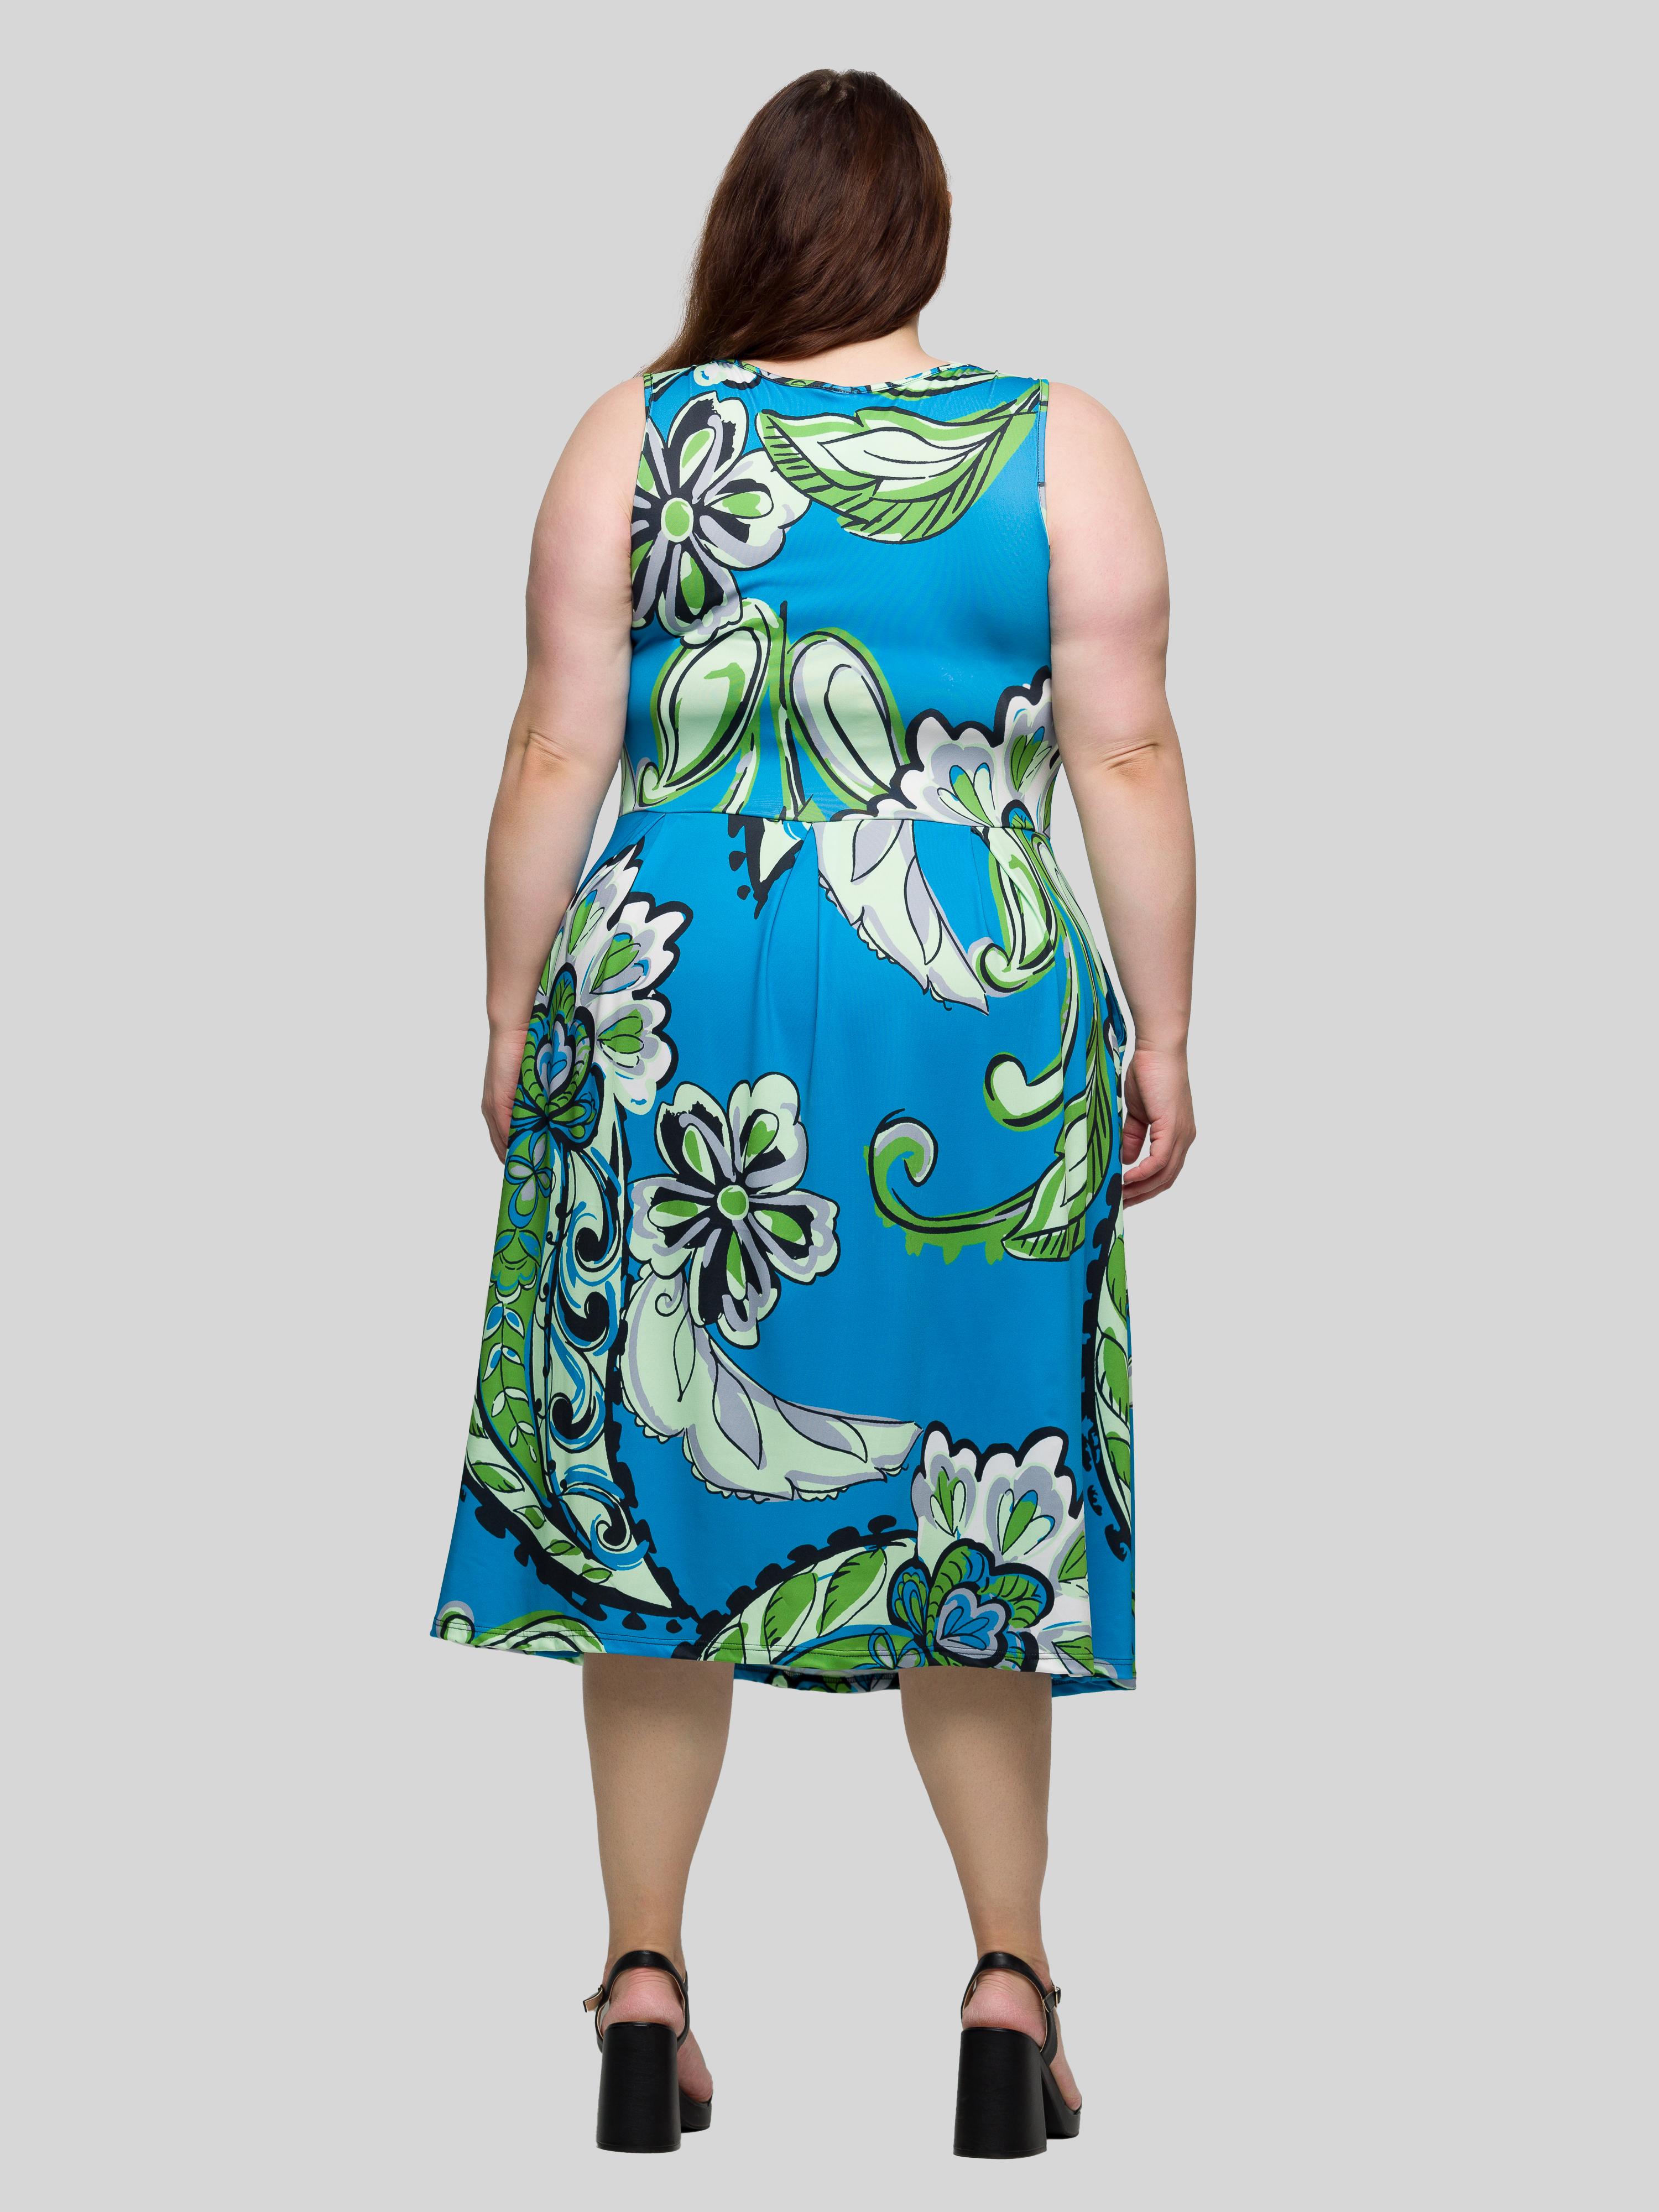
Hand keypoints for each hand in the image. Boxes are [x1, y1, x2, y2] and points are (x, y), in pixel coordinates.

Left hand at [481, 1023, 528, 1162]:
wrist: (516, 1030)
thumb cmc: (528, 1054)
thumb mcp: (533, 1086)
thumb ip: (537, 1106)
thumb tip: (549, 1129)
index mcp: (500, 1108)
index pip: (507, 1143)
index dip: (520, 1158)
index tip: (535, 1171)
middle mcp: (493, 1111)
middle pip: (503, 1148)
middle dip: (520, 1162)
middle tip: (539, 1176)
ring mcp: (493, 1108)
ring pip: (503, 1144)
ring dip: (520, 1156)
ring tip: (538, 1169)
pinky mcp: (497, 1103)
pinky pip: (505, 1133)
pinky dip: (517, 1146)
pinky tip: (532, 1153)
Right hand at [1120, 1044, 1194, 1204]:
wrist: (1157, 1050)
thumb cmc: (1148, 1073)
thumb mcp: (1136, 1113)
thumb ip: (1133, 1137)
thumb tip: (1128, 1161)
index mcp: (1177, 1135)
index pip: (1165, 1172)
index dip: (1146, 1188)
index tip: (1124, 1196)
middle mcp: (1184, 1138)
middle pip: (1167, 1179)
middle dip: (1143, 1195)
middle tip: (1119, 1205)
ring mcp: (1181, 1134)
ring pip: (1164, 1174)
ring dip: (1141, 1189)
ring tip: (1119, 1196)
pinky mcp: (1173, 1128)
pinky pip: (1160, 1161)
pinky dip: (1144, 1174)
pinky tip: (1126, 1179)